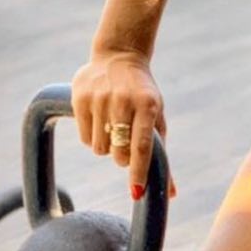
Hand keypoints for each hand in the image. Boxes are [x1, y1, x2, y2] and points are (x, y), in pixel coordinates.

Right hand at [72, 48, 176, 200]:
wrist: (119, 56)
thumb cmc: (143, 94)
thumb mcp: (157, 116)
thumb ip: (161, 153)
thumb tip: (170, 195)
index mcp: (147, 104)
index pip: (141, 146)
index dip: (138, 172)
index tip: (136, 193)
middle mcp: (123, 100)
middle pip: (118, 153)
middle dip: (122, 159)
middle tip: (125, 146)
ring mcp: (100, 97)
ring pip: (99, 149)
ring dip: (107, 147)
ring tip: (113, 126)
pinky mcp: (80, 97)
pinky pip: (85, 138)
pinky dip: (92, 138)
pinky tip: (99, 120)